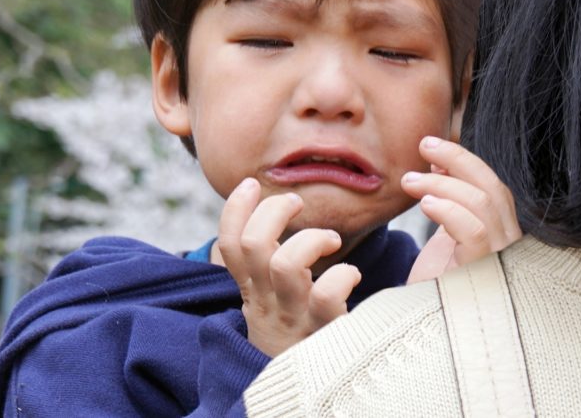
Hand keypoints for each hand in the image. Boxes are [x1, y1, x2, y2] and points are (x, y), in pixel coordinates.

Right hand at [216, 178, 361, 356]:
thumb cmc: (293, 335)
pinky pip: (328, 294)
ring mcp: (293, 314)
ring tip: (330, 240)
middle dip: (274, 211)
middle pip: (254, 245)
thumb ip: (264, 266)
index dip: (235, 210)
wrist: (302, 396)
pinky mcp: (322, 329)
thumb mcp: (268, 301)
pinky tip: (352, 275)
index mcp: (251, 290)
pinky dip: (344, 274)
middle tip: (296, 203)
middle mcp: (266, 300)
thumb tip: (266, 218)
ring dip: (312, 239)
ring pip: (286, 263)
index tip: (250, 184)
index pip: (228, 245)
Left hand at [403, 136, 521, 282]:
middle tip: (423, 145)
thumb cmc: (436, 285)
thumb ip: (445, 199)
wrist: (425, 330)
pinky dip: (448, 211)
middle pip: (494, 189)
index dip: (465, 162)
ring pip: (484, 205)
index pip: (494, 188)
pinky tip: (426, 203)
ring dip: (443, 184)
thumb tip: (436, 161)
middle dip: (458, 160)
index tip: (432, 148)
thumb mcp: (442, 234)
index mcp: (501, 234)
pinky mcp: (485, 277)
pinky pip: (474, 233)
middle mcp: (510, 247)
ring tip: (409, 181)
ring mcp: (502, 262)